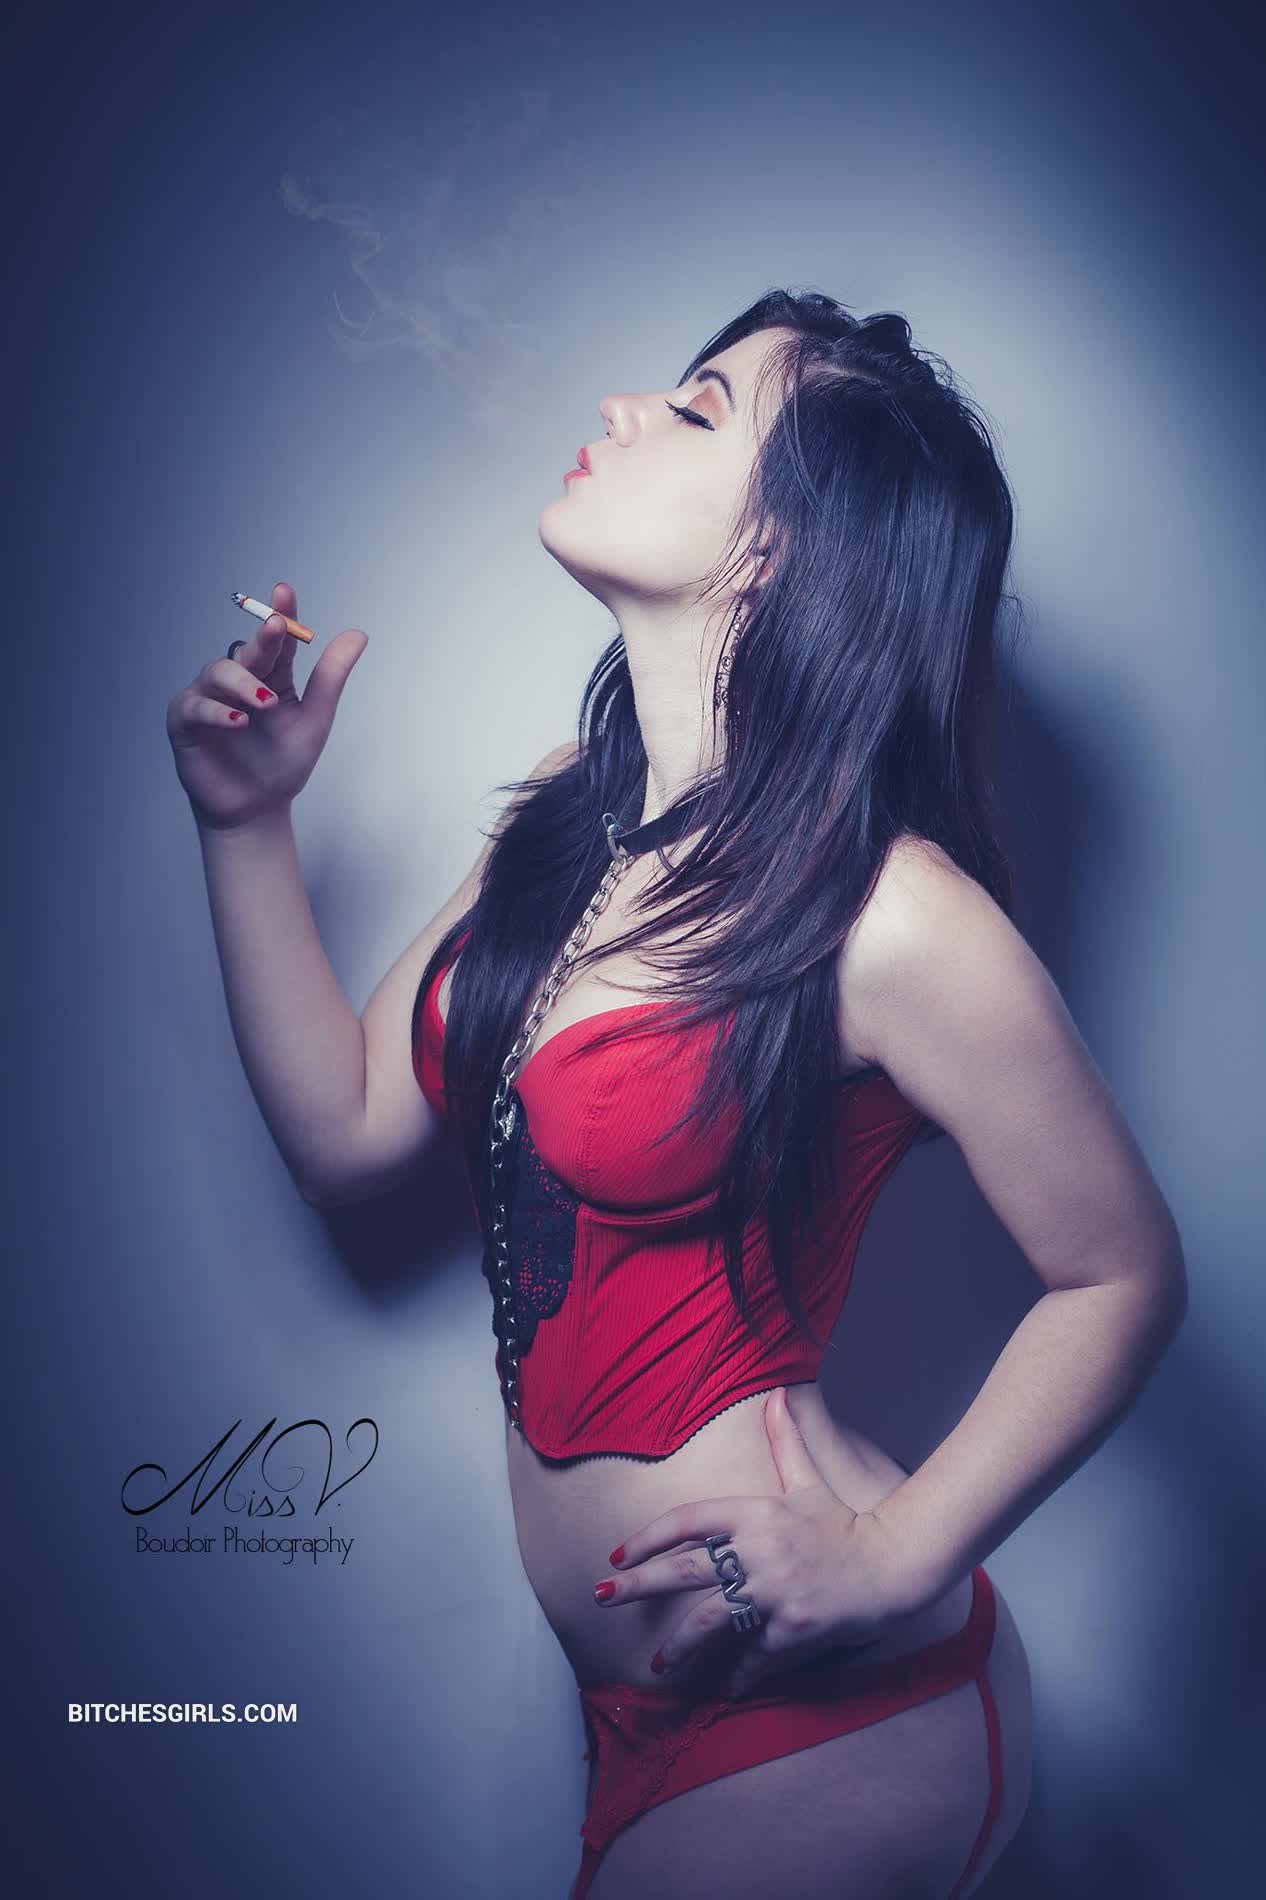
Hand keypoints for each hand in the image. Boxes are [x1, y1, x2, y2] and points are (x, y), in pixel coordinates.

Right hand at [166, 580, 368, 832]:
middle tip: (275, 627)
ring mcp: (209, 697)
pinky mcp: (185, 721)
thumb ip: (331, 676)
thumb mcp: (315, 719)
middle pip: (248, 649)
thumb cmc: (284, 763)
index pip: (275, 639)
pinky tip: (237, 721)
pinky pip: (196, 706)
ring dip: (243, 683)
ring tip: (266, 703)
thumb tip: (358, 633)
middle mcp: (238, 680)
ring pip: (219, 672)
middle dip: (261, 638)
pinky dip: (216, 711)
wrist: (258, 809)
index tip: (284, 591)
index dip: (280, 613)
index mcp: (270, 675)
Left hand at [596, 1387, 915, 1699]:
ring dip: (678, 1645)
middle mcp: (758, 1552)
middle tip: (601, 1595)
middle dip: (637, 1585)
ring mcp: (773, 1593)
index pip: (689, 1520)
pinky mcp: (792, 1629)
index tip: (622, 1552)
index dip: (650, 1535)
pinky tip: (722, 1687)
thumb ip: (787, 1441)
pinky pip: (753, 1655)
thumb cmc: (845, 1524)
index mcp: (756, 1513)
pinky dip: (738, 1673)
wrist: (892, 1565)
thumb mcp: (809, 1482)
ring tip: (656, 1663)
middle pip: (684, 1570)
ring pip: (710, 1620)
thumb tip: (777, 1395)